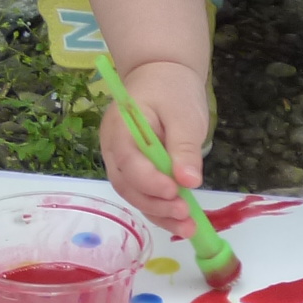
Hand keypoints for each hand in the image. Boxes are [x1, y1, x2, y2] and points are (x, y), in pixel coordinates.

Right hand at [100, 59, 208, 238]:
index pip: (129, 161)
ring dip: (159, 213)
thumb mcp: (184, 114)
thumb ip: (184, 148)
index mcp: (122, 128)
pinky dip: (160, 210)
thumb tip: (188, 181)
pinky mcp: (134, 171)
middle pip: (127, 185)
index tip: (175, 191)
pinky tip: (181, 222)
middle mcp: (114, 149)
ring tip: (188, 227)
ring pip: (134, 195)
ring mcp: (121, 162)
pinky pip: (143, 194)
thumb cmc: (172, 90)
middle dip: (156, 204)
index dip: (149, 181)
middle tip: (185, 215)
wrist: (161, 75)